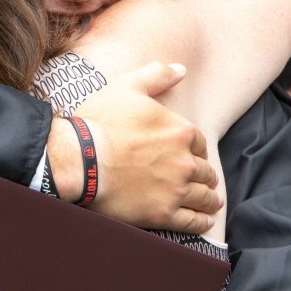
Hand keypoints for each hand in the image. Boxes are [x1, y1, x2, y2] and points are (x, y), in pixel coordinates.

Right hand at [48, 62, 220, 233]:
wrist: (80, 159)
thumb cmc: (100, 122)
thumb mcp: (127, 87)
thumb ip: (157, 75)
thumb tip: (181, 69)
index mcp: (179, 131)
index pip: (199, 143)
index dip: (195, 149)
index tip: (191, 154)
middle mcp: (184, 161)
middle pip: (205, 171)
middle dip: (205, 175)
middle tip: (203, 180)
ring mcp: (175, 190)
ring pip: (203, 197)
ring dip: (209, 199)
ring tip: (210, 202)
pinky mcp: (163, 214)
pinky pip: (192, 222)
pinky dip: (200, 222)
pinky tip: (202, 221)